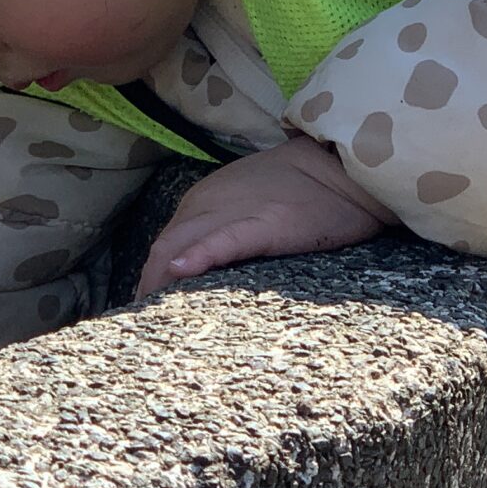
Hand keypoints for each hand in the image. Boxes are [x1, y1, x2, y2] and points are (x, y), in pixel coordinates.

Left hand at [133, 134, 398, 300]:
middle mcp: (207, 203)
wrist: (341, 165)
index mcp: (204, 199)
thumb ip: (221, 225)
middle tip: (145, 322)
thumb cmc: (302, 189)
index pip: (166, 242)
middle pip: (163, 247)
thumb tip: (199, 263)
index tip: (151, 306)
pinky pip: (220, 242)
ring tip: (154, 319)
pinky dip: (195, 257)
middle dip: (149, 285)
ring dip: (160, 283)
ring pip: (178, 246)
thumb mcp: (247, 200)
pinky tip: (178, 274)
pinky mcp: (262, 224)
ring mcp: (232, 212)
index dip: (152, 276)